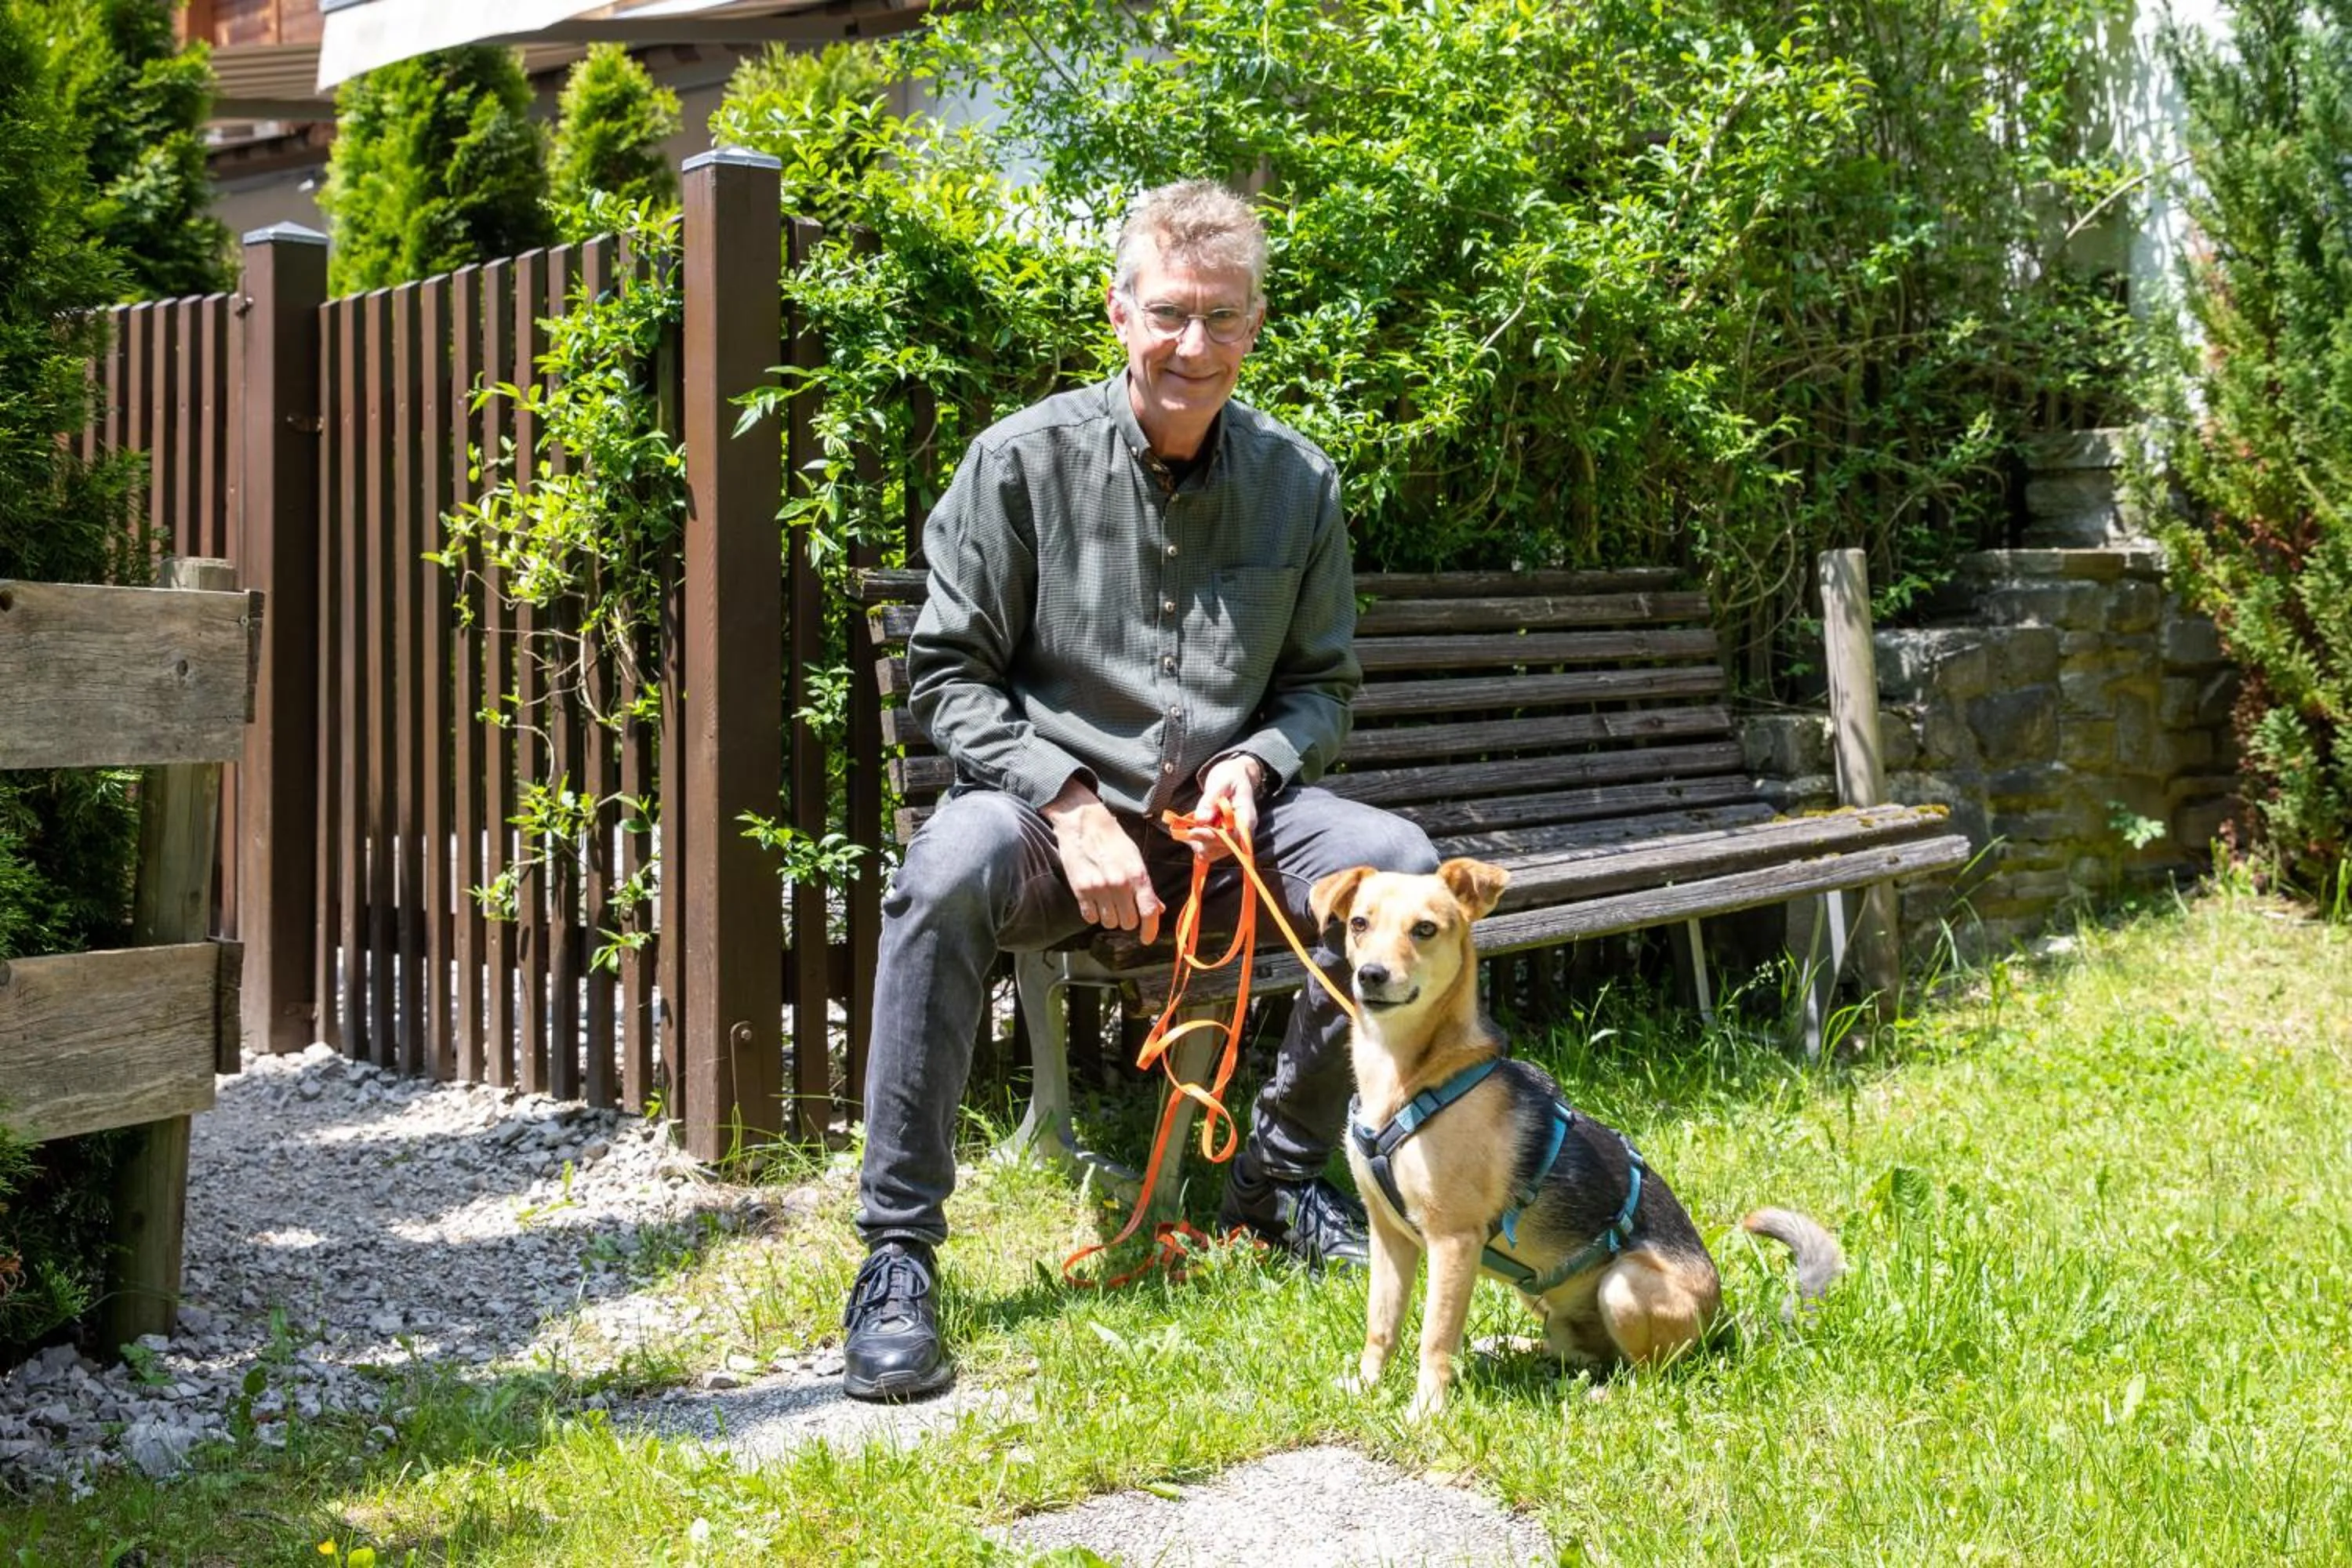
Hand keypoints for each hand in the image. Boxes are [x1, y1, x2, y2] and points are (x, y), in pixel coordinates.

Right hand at [1042, 778, 1162, 945]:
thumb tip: (1159, 908)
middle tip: (1124, 908)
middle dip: (1128, 920)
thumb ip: (1146, 887)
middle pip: (1128, 922)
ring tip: (1108, 902)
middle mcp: (1119, 884)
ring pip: (1109, 923)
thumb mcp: (1135, 859)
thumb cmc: (1113, 839)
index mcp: (1137, 875)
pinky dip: (1094, 914)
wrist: (1083, 823)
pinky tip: (1094, 901)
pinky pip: (1090, 917)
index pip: (1148, 912)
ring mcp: (1099, 888)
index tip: (1147, 939)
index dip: (1150, 930)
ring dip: (1110, 917)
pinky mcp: (1080, 890)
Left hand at [1179, 754, 1264, 864]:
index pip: (1233, 837)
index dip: (1213, 837)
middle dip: (1202, 840)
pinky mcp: (1222, 839)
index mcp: (1246, 817)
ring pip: (1213, 853)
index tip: (1193, 831)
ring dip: (1197, 843)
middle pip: (1222, 848)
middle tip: (1187, 828)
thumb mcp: (1221, 782)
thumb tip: (1201, 820)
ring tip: (1187, 827)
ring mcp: (1232, 838)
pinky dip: (1196, 842)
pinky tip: (1189, 830)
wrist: (1233, 776)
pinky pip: (1208, 849)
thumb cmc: (1230, 776)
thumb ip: (1211, 800)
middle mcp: (1242, 832)